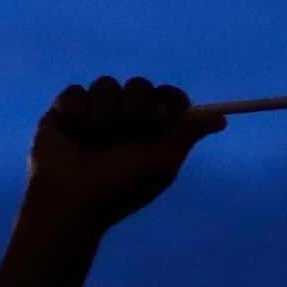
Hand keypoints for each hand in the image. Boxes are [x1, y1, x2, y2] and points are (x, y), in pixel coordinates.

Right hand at [23, 78, 220, 232]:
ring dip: (103, 113)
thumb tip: (221, 119)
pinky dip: (76, 110)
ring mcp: (96, 111)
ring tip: (93, 139)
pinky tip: (74, 130)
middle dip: (134, 107)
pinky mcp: (66, 109)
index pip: (170, 97)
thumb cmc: (120, 187)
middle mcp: (126, 116)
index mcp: (153, 129)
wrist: (71, 201)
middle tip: (124, 132)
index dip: (168, 102)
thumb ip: (187, 134)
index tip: (160, 120)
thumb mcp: (161, 164)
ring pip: (106, 85)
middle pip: (139, 85)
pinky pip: (76, 92)